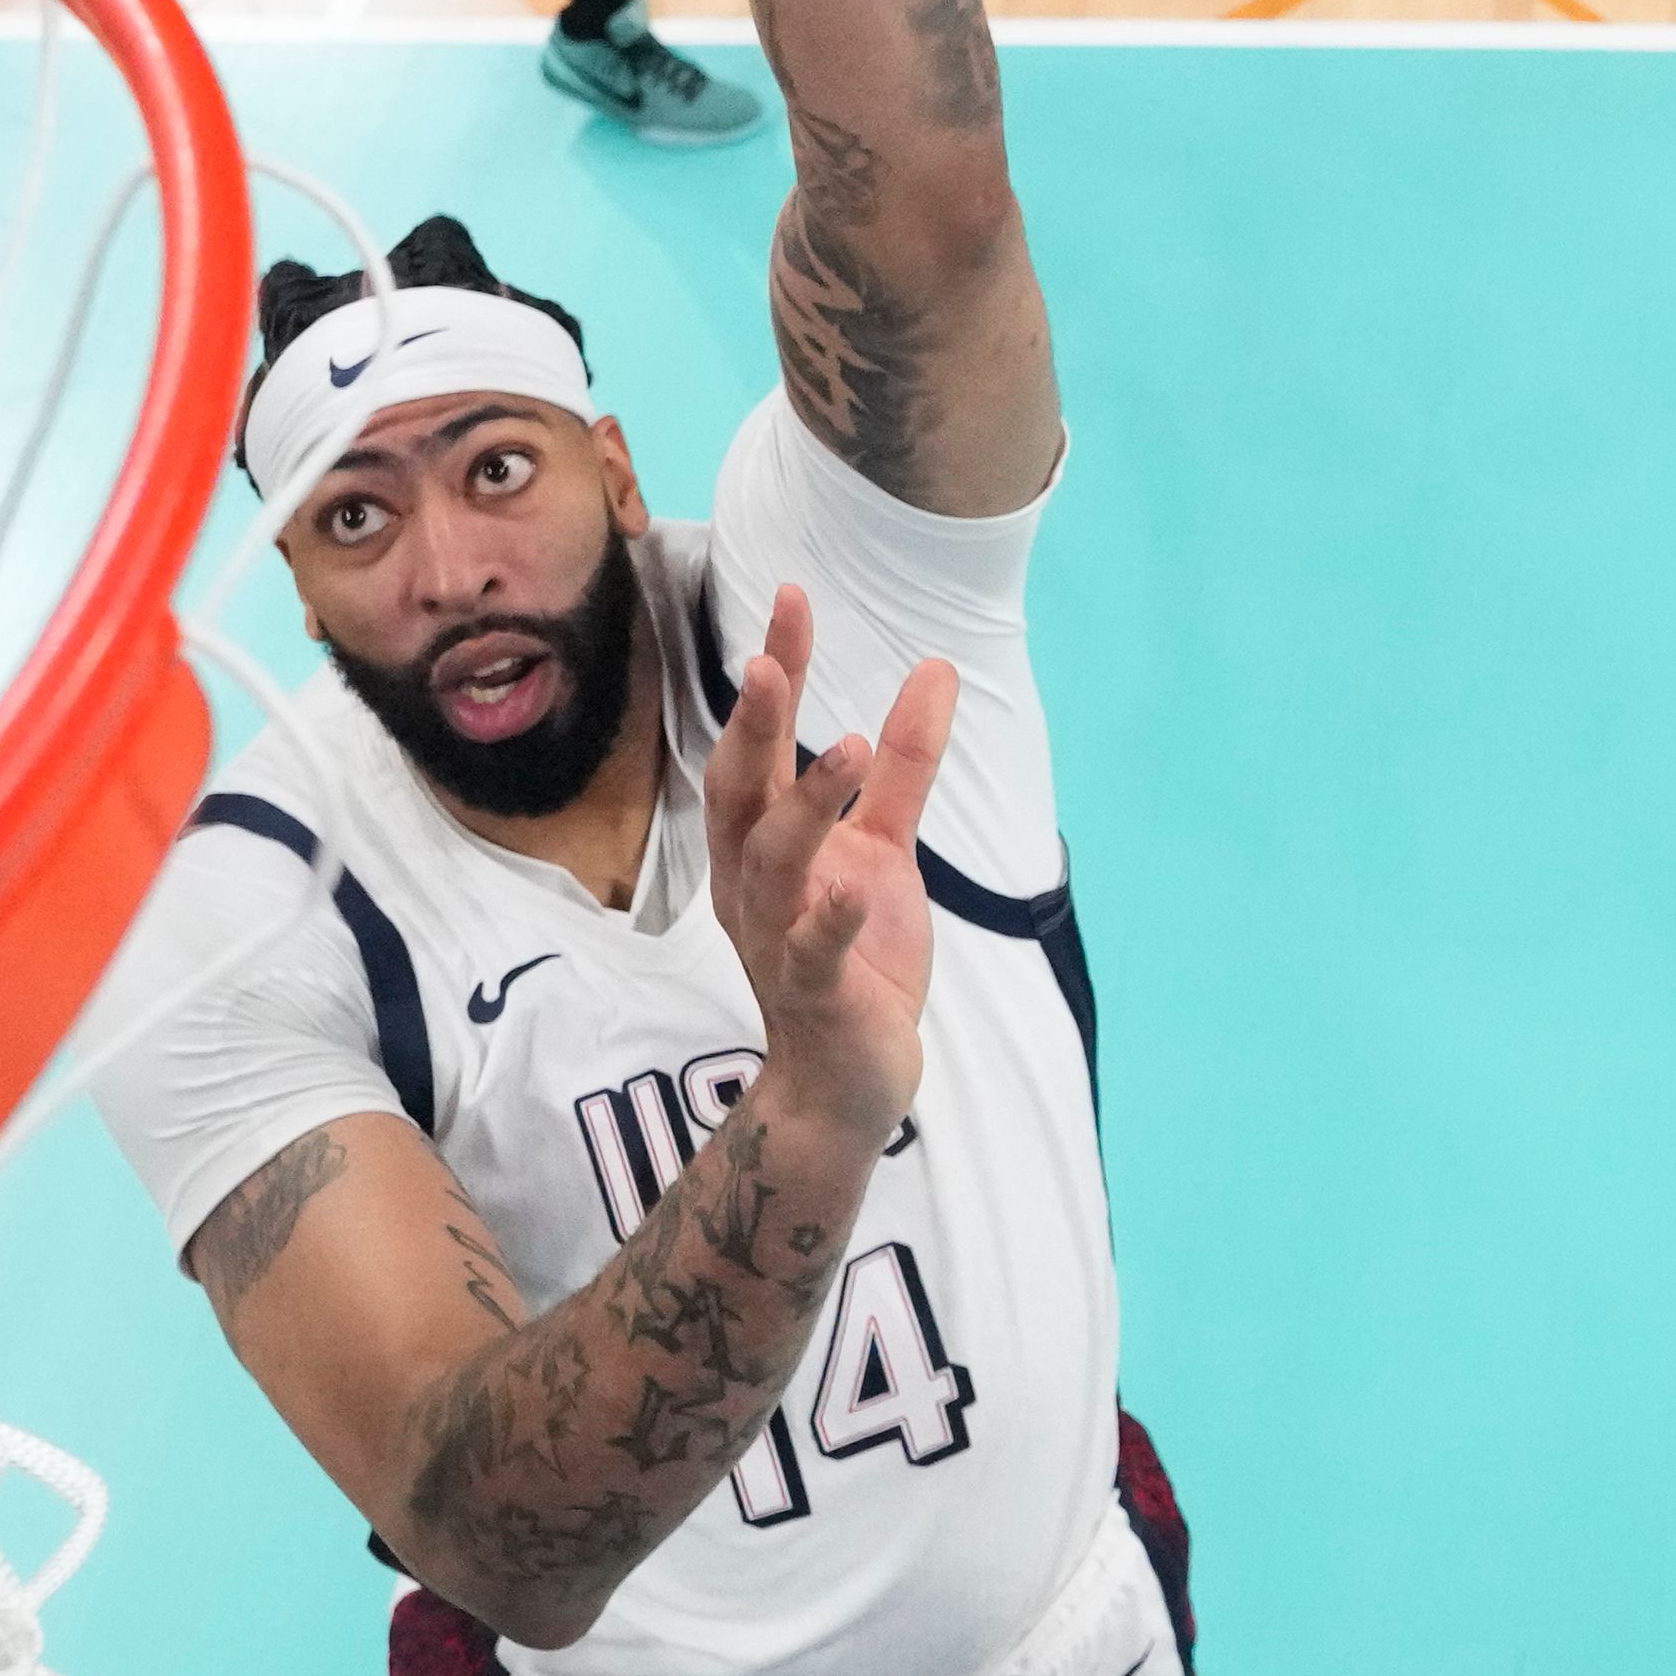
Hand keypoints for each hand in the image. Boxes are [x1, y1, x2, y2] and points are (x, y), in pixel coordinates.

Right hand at [701, 585, 952, 1158]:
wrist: (847, 1076)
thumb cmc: (856, 954)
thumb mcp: (885, 847)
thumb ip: (904, 766)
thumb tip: (935, 669)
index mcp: (760, 842)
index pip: (756, 743)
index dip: (773, 673)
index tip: (789, 598)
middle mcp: (752, 883)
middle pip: (741, 793)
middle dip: (756, 726)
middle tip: (774, 659)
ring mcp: (777, 938)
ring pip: (774, 863)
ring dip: (805, 804)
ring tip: (851, 746)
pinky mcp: (815, 992)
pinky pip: (814, 952)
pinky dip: (830, 919)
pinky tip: (856, 887)